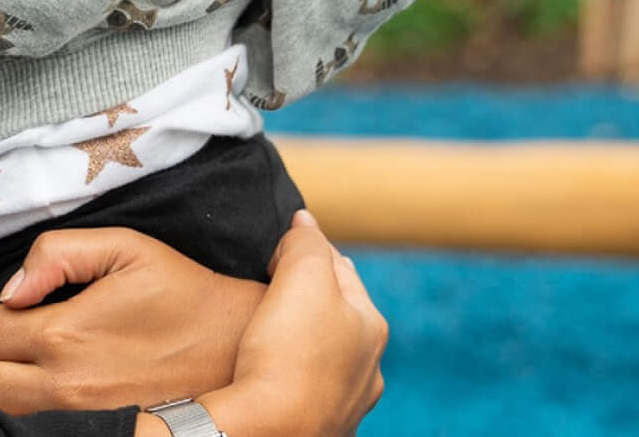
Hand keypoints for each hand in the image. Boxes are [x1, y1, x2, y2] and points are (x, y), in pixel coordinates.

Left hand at [0, 228, 261, 412]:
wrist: (239, 351)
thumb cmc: (181, 295)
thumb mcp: (125, 248)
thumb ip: (57, 252)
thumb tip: (9, 289)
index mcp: (61, 334)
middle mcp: (59, 387)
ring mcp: (73, 424)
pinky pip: (23, 435)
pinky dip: (6, 419)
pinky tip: (15, 401)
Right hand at [202, 211, 386, 436]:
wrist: (266, 430)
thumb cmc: (288, 353)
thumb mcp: (302, 275)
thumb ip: (307, 242)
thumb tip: (304, 223)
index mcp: (371, 326)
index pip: (339, 267)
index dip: (307, 246)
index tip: (276, 242)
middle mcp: (367, 368)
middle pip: (334, 312)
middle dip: (308, 292)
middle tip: (271, 280)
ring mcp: (344, 403)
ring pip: (323, 353)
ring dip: (302, 336)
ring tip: (269, 327)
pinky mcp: (317, 427)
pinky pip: (304, 389)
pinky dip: (291, 374)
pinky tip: (273, 372)